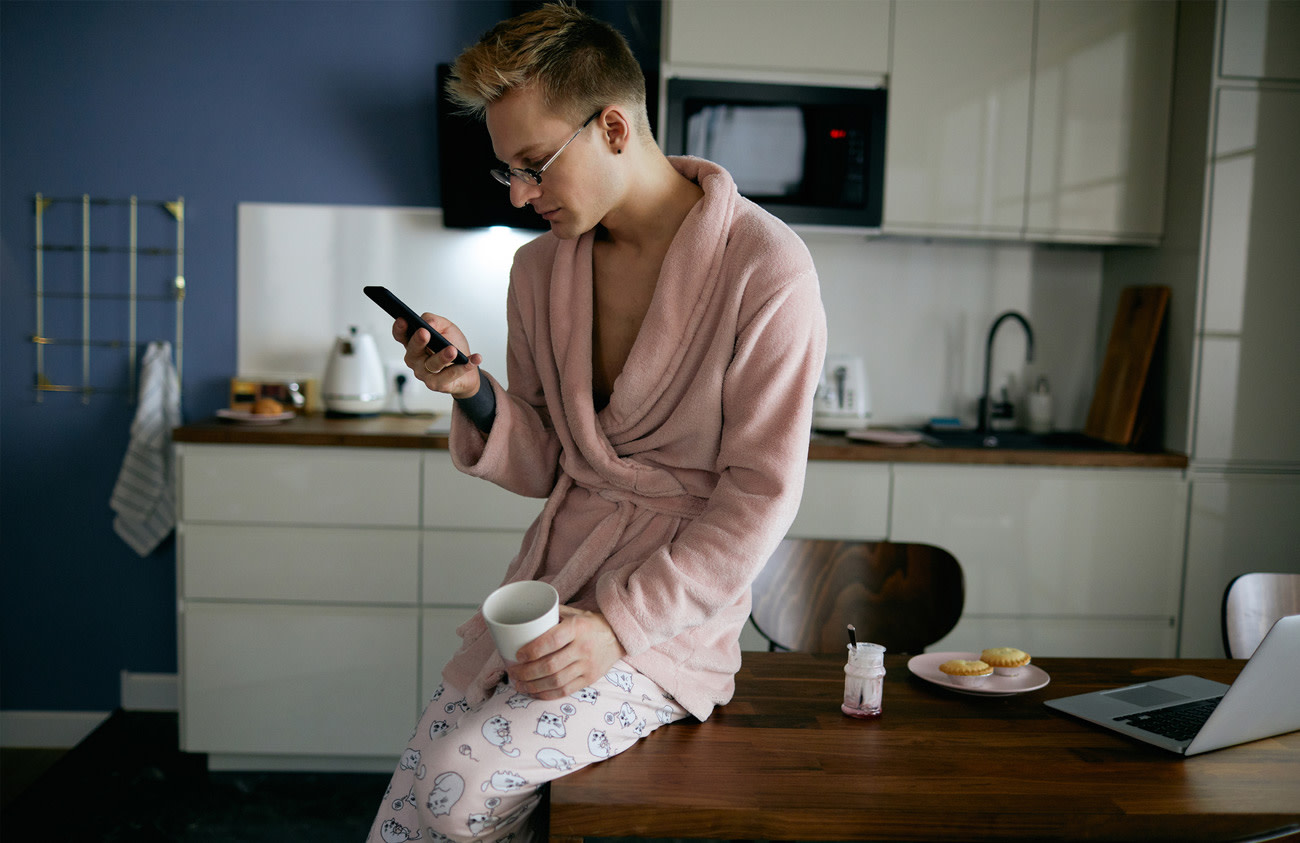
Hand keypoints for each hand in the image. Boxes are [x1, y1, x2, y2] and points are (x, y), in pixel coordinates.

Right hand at [392, 314, 481, 398]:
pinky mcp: (437, 384)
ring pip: (432, 364)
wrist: (467, 368)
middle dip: (418, 341)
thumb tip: (427, 323)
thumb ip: (435, 322)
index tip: (403, 320)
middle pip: (413, 351)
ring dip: (443, 356)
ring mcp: (424, 373)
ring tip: (452, 350)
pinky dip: (464, 366)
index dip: (399, 329)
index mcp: (414, 343)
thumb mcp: (446, 328)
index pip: (401, 336)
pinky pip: (451, 375)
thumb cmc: (453, 345)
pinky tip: (475, 358)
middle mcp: (415, 359)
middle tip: (424, 332)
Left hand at [507, 606, 626, 699]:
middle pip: (550, 665)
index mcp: (577, 628)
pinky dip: (547, 694)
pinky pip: (565, 690)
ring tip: (518, 684)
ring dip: (533, 686)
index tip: (517, 655)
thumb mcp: (575, 613)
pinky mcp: (590, 679)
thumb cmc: (591, 623)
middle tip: (512, 672)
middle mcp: (583, 648)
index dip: (532, 650)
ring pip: (556, 681)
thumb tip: (525, 619)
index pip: (552, 641)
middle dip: (526, 672)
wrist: (620, 636)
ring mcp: (587, 666)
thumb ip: (552, 615)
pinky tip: (534, 692)